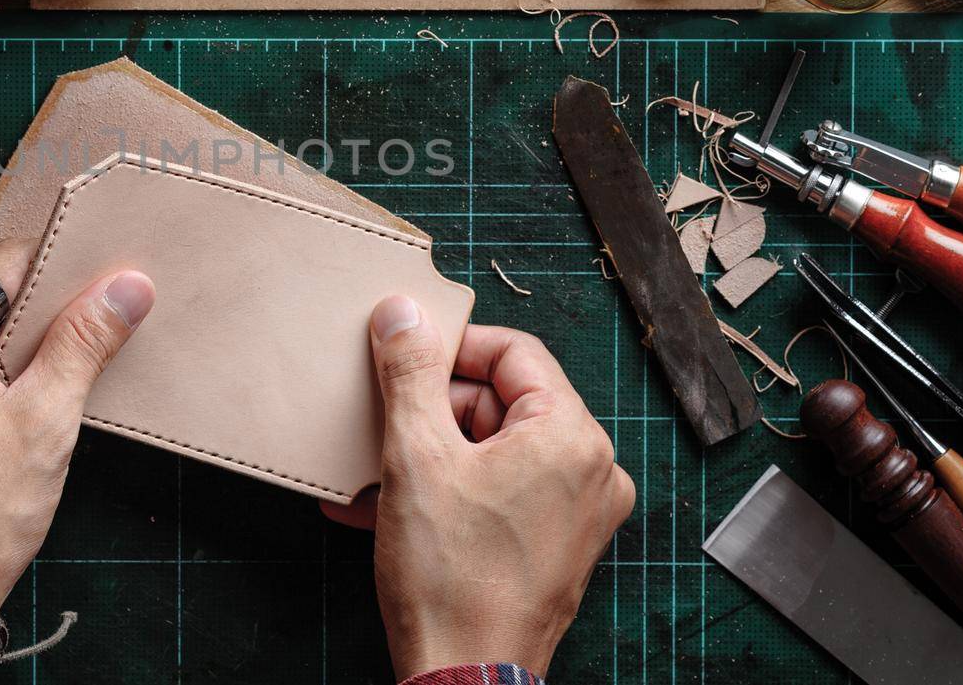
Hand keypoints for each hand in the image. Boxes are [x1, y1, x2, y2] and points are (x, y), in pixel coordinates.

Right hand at [324, 296, 634, 679]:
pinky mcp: (555, 549)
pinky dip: (447, 491)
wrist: (463, 678)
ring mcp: (578, 515)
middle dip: (432, 410)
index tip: (402, 357)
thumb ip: (409, 374)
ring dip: (428, 454)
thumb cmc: (451, 580)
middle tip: (380, 423)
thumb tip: (403, 314)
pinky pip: (499, 494)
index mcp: (572, 436)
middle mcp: (591, 471)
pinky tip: (384, 505)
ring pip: (494, 450)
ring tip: (371, 472)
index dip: (451, 348)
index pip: (514, 351)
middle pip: (503, 401)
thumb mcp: (416, 456)